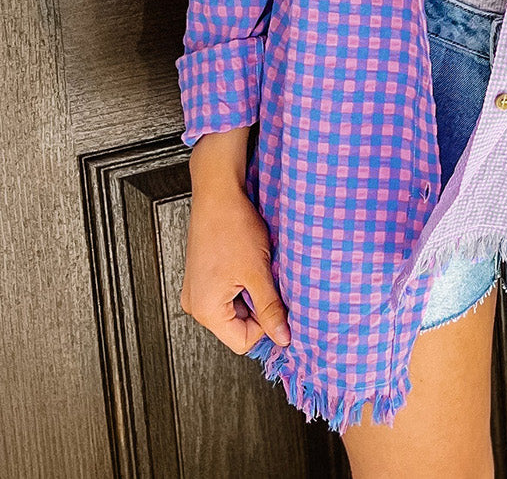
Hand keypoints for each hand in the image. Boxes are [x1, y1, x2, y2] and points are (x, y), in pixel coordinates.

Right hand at [180, 182, 291, 354]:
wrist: (218, 192)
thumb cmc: (232, 226)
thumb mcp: (258, 272)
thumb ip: (270, 309)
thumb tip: (282, 337)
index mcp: (206, 309)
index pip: (243, 342)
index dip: (266, 325)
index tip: (278, 304)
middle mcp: (196, 303)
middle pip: (237, 326)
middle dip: (258, 306)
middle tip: (267, 280)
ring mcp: (197, 290)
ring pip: (234, 308)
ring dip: (250, 292)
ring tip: (255, 267)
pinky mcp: (202, 277)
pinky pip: (226, 293)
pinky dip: (242, 282)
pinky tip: (247, 262)